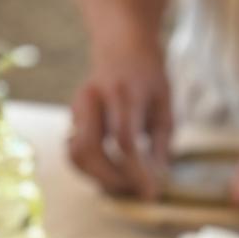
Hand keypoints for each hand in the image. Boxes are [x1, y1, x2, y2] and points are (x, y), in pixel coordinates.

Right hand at [68, 42, 172, 198]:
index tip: (151, 192)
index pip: (124, 140)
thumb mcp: (166, 106)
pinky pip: (75, 151)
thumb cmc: (149, 77)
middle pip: (91, 149)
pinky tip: (112, 174)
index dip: (136, 171)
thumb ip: (162, 144)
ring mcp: (78, 106)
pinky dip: (90, 170)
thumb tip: (158, 179)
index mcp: (124, 93)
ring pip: (76, 153)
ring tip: (125, 185)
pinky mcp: (73, 116)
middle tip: (138, 190)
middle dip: (114, 179)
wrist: (121, 45)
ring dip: (99, 178)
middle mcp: (94, 98)